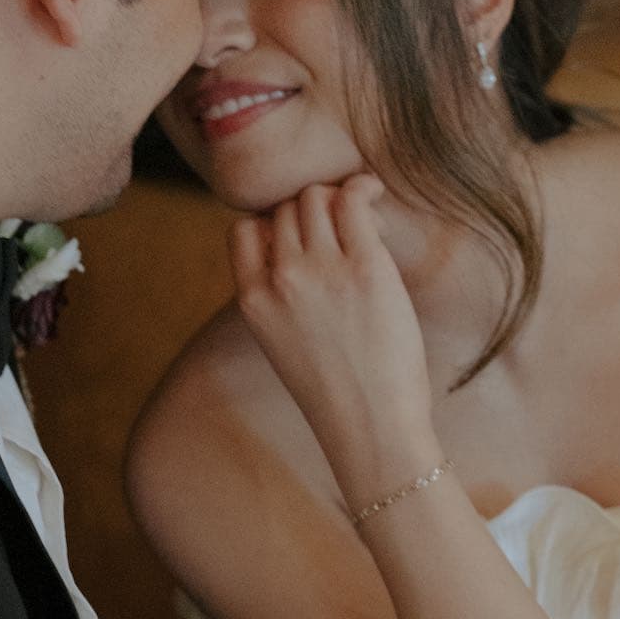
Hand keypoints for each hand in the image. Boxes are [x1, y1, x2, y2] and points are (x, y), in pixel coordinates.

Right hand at [231, 176, 438, 503]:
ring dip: (339, 198)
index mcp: (252, 300)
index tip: (305, 240)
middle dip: (314, 210)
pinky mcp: (365, 267)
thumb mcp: (286, 345)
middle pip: (285, 208)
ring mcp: (320, 270)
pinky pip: (352, 200)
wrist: (372, 429)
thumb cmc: (340, 395)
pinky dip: (363, 189)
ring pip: (316, 197)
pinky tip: (375, 197)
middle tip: (347, 232)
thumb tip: (303, 248)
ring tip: (366, 219)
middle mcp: (279, 279)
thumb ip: (281, 299)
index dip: (274, 225)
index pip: (245, 229)